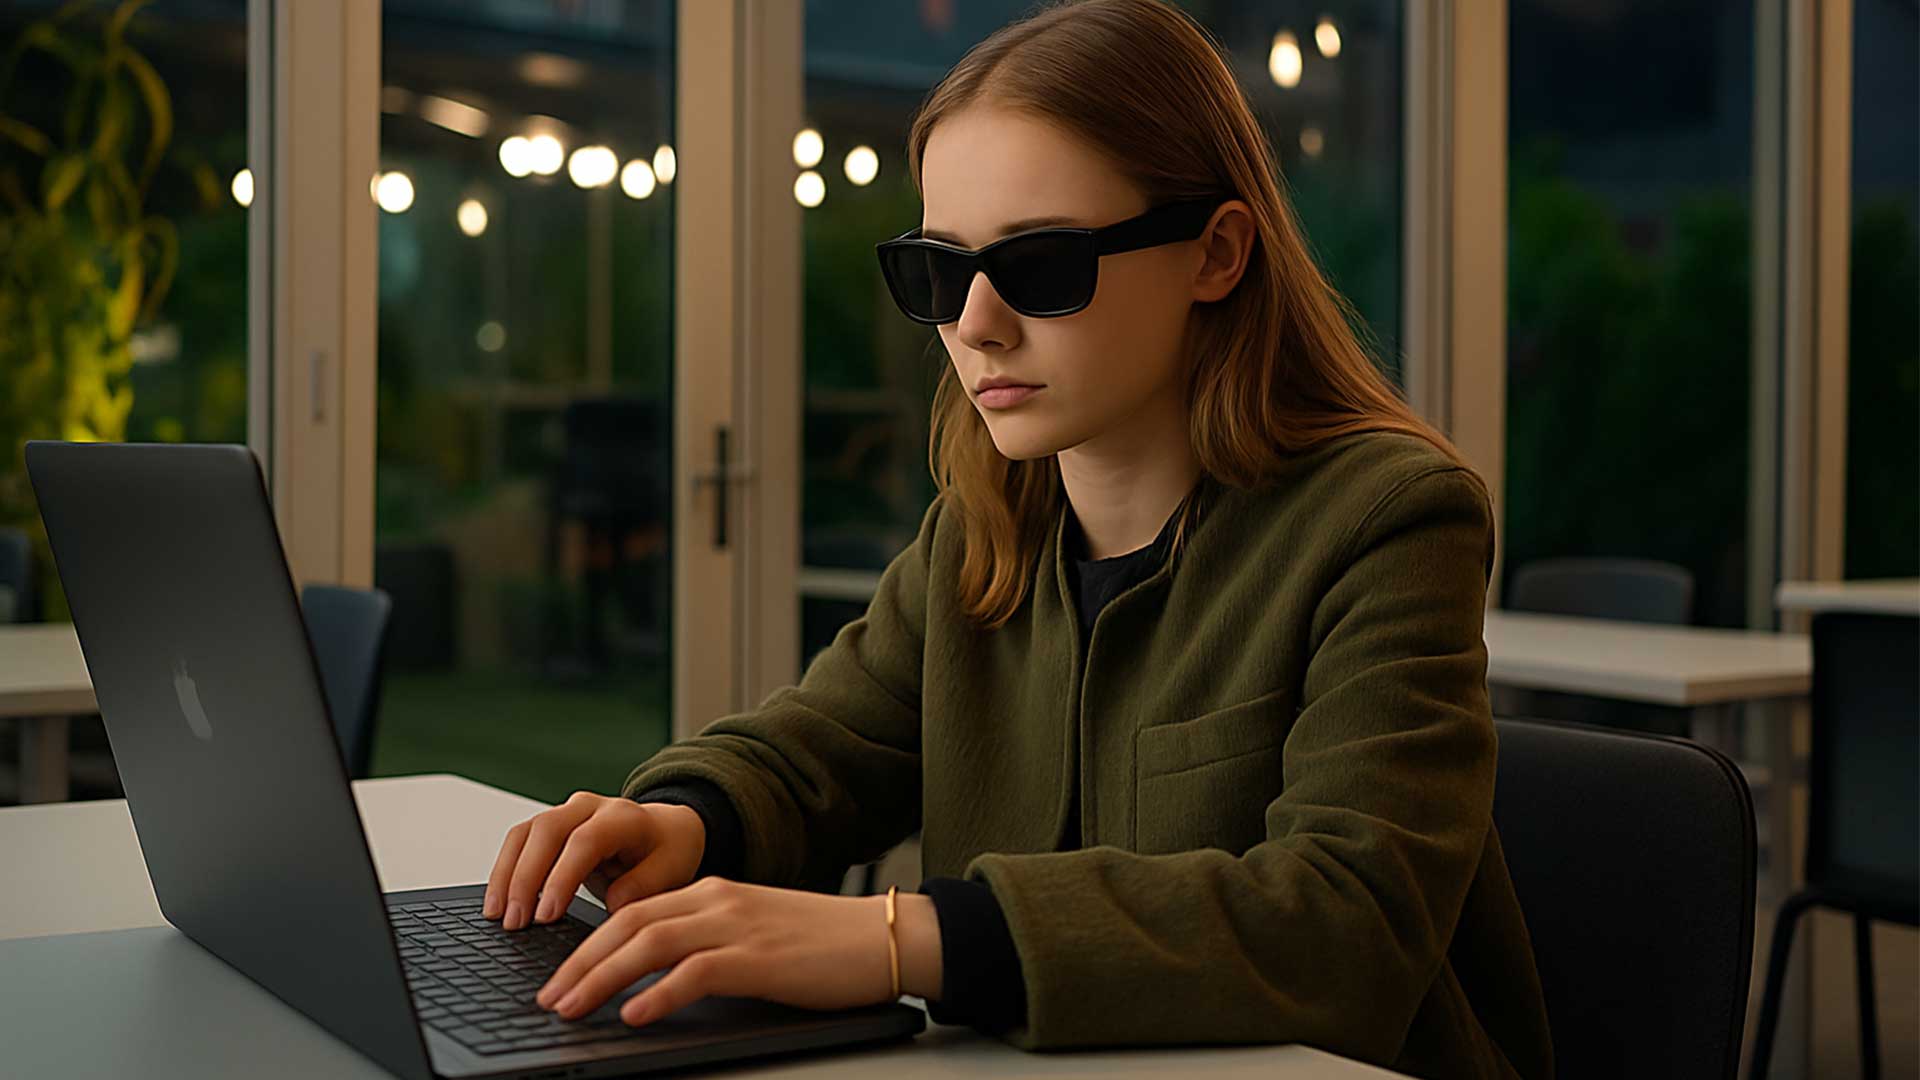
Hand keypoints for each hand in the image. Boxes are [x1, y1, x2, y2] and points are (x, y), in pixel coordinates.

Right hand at [483, 791, 705, 928]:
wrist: (666, 830)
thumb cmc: (668, 852)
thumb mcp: (671, 871)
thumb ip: (644, 887)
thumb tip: (613, 905)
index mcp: (624, 817)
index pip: (585, 841)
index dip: (562, 877)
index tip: (547, 915)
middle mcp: (591, 807)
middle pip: (547, 831)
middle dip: (526, 879)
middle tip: (515, 922)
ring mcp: (567, 812)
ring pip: (526, 833)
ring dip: (506, 875)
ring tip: (498, 916)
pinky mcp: (550, 825)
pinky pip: (519, 841)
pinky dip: (504, 870)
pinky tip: (498, 901)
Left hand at [534, 877, 943, 1026]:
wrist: (885, 936)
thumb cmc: (824, 945)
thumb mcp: (754, 934)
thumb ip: (707, 946)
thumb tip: (654, 982)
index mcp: (713, 892)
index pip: (632, 911)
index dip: (586, 944)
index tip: (558, 976)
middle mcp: (717, 900)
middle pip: (627, 923)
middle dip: (578, 962)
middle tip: (547, 998)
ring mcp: (737, 925)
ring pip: (649, 942)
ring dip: (601, 977)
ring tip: (571, 1007)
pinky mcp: (759, 956)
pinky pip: (695, 972)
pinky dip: (658, 993)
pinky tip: (633, 1014)